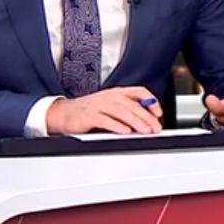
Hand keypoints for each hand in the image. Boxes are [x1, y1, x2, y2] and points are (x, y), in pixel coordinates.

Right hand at [45, 86, 162, 134]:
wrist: (63, 113)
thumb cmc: (89, 111)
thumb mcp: (110, 106)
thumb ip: (127, 110)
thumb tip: (147, 120)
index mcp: (117, 93)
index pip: (139, 92)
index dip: (151, 101)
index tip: (159, 113)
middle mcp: (110, 96)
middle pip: (133, 104)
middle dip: (147, 116)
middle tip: (156, 127)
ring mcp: (99, 105)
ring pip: (122, 111)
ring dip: (136, 121)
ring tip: (145, 130)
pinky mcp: (89, 115)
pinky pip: (105, 120)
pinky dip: (117, 126)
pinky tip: (125, 131)